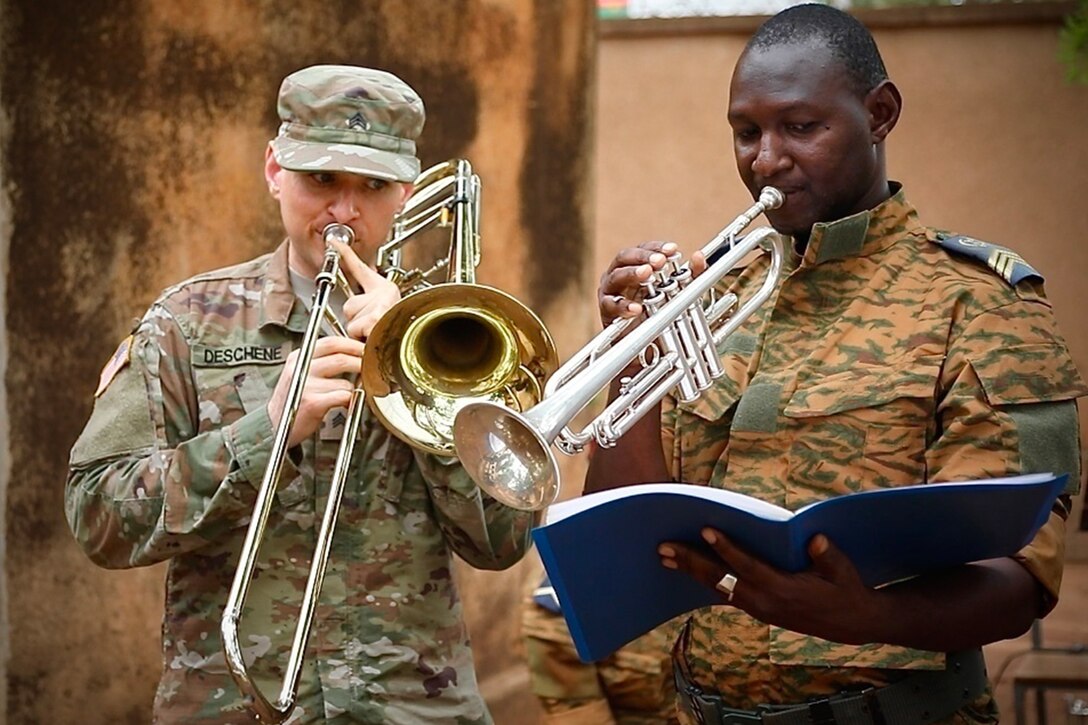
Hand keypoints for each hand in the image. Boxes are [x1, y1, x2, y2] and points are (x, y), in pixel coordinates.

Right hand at [267, 336, 365, 447]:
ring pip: (345, 382)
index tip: (365, 349)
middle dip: (360, 363)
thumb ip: (322, 361)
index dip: (352, 345)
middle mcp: (300, 367)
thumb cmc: (295, 398)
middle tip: (370, 368)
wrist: (274, 425)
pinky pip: (342, 397)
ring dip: (354, 389)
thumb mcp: (301, 372)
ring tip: (352, 393)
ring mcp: (305, 385)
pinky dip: (349, 401)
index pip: (331, 342)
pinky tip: (345, 405)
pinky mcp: (312, 403)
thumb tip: (353, 353)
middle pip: (340, 358)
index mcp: (299, 356)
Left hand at [330, 240, 401, 339]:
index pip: (360, 267)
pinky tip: (375, 339)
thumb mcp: (383, 312)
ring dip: (359, 331)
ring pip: (350, 318)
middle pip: (350, 304)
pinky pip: (354, 328)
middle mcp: (385, 294)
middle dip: (356, 320)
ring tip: (375, 335)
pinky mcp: (375, 318)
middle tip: (372, 327)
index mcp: (386, 289)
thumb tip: (354, 306)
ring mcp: (380, 306)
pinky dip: (361, 338)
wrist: (409, 347)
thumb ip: (366, 306)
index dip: (346, 253)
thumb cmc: (399, 334)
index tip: (334, 242)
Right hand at [596, 242, 707, 326]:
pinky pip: (611, 305)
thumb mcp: (678, 293)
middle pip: (626, 257)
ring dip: (631, 273)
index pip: (643, 249)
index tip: (672, 249)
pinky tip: (636, 308)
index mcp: (635, 267)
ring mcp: (610, 291)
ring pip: (616, 276)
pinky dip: (623, 306)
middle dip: (644, 257)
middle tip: (660, 261)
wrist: (642, 343)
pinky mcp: (606, 310)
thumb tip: (699, 256)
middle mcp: (620, 274)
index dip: (657, 247)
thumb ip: (691, 276)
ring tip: (647, 274)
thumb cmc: (655, 312)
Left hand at [658, 529, 880, 644]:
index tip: (706, 530)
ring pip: (718, 588)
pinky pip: (725, 594)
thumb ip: (828, 556)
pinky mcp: (757, 610)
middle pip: (721, 580)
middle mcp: (764, 602)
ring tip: (665, 557)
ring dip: (691, 572)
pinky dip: (706, 581)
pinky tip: (688, 570)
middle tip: (664, 548)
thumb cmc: (847, 589)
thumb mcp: (844, 572)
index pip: (747, 566)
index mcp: (783, 589)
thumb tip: (816, 540)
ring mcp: (759, 609)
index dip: (726, 548)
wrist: (851, 624)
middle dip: (691, 562)